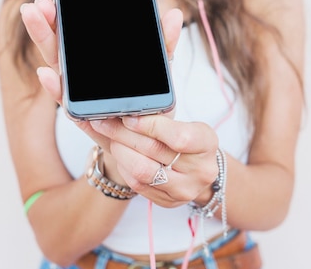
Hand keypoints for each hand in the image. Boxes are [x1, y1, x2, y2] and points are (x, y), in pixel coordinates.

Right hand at [19, 0, 183, 151]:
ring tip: (34, 20)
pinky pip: (67, 102)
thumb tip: (175, 15)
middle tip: (37, 4)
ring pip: (57, 67)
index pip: (75, 31)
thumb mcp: (160, 69)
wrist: (151, 140)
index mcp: (95, 58)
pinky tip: (46, 74)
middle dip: (45, 23)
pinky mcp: (85, 117)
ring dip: (44, 42)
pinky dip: (55, 88)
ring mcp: (81, 94)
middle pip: (59, 44)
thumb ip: (164, 43)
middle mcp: (82, 74)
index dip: (62, 14)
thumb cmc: (149, 101)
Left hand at [89, 115, 218, 207]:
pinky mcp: (169, 201)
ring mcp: (186, 189)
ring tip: (112, 139)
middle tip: (103, 123)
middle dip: (123, 134)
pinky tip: (122, 156)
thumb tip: (118, 108)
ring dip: (121, 152)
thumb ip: (154, 117)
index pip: (178, 137)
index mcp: (207, 142)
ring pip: (143, 171)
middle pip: (154, 151)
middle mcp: (201, 170)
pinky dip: (125, 167)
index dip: (149, 126)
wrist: (198, 169)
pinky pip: (139, 185)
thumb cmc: (187, 140)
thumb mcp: (181, 124)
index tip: (127, 117)